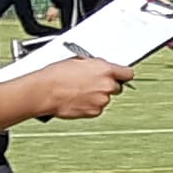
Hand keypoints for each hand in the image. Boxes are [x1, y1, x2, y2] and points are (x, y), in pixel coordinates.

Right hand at [0, 54, 130, 122]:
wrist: (44, 91)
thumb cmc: (56, 74)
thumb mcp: (78, 61)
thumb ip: (95, 65)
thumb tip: (100, 67)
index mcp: (105, 70)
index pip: (127, 73)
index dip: (122, 74)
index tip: (120, 75)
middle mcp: (107, 85)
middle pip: (117, 87)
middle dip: (107, 85)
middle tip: (93, 84)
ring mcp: (102, 100)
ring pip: (106, 98)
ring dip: (97, 96)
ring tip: (79, 91)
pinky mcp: (95, 112)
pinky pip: (97, 108)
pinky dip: (90, 105)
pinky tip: (77, 99)